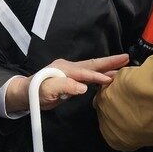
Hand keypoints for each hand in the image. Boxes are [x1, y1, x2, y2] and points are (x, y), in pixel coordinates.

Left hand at [3, 55, 129, 113]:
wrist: (26, 93)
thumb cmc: (35, 92)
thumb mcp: (47, 90)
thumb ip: (64, 87)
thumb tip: (83, 87)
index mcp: (64, 68)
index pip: (85, 73)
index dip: (98, 77)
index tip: (111, 80)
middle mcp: (69, 67)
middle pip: (92, 65)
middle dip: (109, 62)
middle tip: (126, 58)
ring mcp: (71, 73)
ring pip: (92, 69)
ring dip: (107, 68)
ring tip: (123, 67)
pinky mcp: (71, 79)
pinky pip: (89, 76)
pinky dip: (100, 75)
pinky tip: (108, 78)